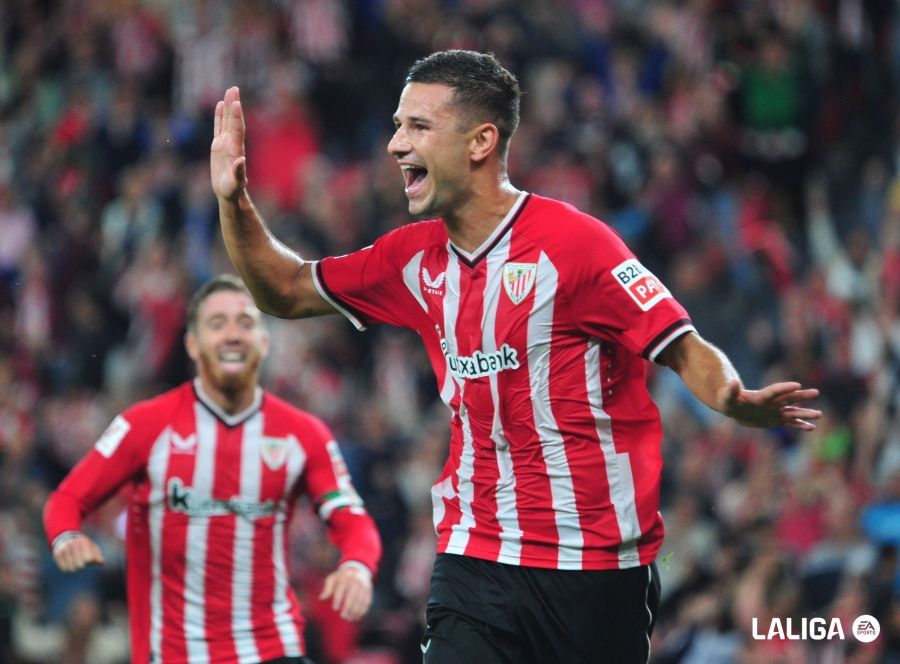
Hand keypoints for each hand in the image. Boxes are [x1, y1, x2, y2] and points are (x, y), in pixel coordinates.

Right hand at [52, 534, 104, 571]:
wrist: (66, 537)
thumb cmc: (83, 545)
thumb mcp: (92, 546)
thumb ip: (97, 555)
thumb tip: (101, 563)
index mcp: (83, 542)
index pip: (88, 559)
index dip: (90, 561)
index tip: (89, 558)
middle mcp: (73, 544)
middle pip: (80, 566)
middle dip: (82, 565)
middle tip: (80, 560)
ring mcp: (64, 549)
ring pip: (71, 569)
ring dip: (74, 567)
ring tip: (74, 560)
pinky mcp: (57, 554)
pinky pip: (64, 569)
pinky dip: (67, 568)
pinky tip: (68, 562)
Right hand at [211, 86, 247, 201]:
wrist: (229, 193)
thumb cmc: (232, 190)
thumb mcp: (235, 184)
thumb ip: (238, 173)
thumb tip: (241, 160)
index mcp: (236, 150)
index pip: (237, 130)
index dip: (236, 117)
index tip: (236, 102)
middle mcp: (232, 143)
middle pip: (233, 121)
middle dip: (233, 105)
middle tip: (234, 89)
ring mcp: (225, 143)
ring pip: (226, 121)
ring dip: (228, 106)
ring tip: (229, 91)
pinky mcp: (218, 146)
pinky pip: (219, 127)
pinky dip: (219, 116)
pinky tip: (219, 104)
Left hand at [319, 564, 372, 620]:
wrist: (358, 569)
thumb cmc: (341, 577)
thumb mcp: (332, 579)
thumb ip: (327, 588)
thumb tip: (321, 598)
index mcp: (345, 577)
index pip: (341, 589)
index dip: (338, 599)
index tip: (335, 609)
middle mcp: (355, 581)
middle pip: (352, 595)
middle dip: (348, 607)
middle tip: (343, 616)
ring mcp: (364, 586)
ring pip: (361, 600)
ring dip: (355, 611)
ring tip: (349, 619)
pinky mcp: (369, 591)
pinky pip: (367, 602)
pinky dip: (362, 611)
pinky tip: (356, 617)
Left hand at [718, 379, 821, 430]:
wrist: (734, 407)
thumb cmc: (728, 400)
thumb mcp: (726, 397)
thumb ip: (730, 391)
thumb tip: (733, 382)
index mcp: (760, 397)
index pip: (774, 391)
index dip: (784, 388)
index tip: (797, 385)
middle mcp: (770, 403)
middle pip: (788, 398)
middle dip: (801, 396)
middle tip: (815, 392)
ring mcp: (775, 411)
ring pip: (792, 412)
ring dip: (804, 413)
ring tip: (818, 414)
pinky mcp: (775, 420)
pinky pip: (790, 423)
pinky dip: (800, 425)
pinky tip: (811, 427)